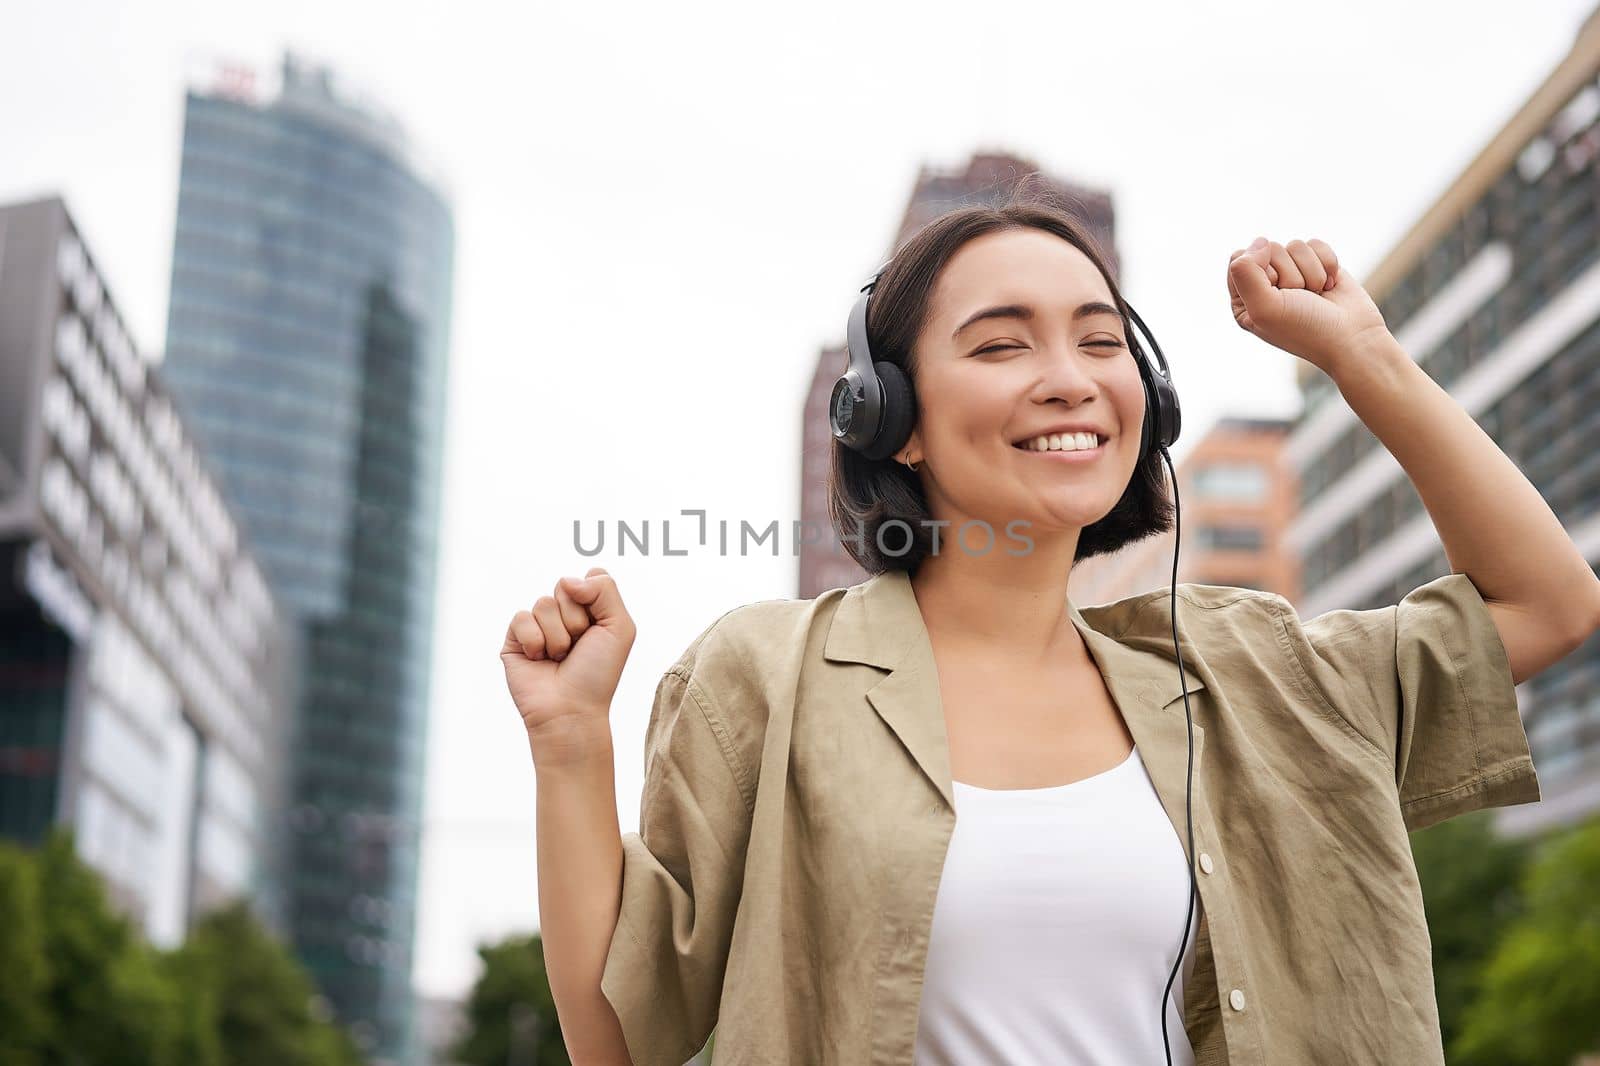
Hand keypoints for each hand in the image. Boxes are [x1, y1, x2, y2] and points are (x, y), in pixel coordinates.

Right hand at [500, 567, 636, 746]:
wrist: (571, 709)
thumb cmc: (598, 673)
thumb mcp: (620, 627)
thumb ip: (604, 589)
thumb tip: (567, 580)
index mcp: (591, 610)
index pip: (591, 577)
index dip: (595, 599)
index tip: (599, 627)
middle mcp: (564, 614)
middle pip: (566, 586)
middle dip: (576, 619)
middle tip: (578, 647)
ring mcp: (539, 625)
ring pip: (544, 602)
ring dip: (557, 636)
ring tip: (560, 657)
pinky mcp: (515, 637)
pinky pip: (521, 617)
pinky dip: (535, 641)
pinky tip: (539, 659)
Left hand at [1226, 236, 1390, 374]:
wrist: (1352, 338)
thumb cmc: (1305, 328)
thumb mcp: (1263, 307)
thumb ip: (1245, 271)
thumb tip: (1260, 241)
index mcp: (1243, 298)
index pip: (1240, 258)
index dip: (1260, 270)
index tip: (1275, 294)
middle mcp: (1265, 284)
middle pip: (1269, 249)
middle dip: (1289, 274)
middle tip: (1299, 299)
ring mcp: (1293, 273)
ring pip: (1295, 246)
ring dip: (1310, 272)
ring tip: (1315, 295)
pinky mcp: (1317, 265)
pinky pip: (1316, 245)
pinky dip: (1327, 264)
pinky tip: (1330, 286)